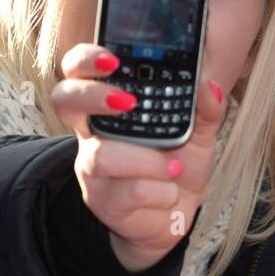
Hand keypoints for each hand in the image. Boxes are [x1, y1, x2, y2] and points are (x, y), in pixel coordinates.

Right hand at [52, 44, 227, 272]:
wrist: (176, 216)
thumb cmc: (177, 167)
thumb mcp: (199, 134)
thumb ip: (205, 108)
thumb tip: (208, 85)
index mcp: (111, 109)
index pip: (80, 72)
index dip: (86, 60)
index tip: (112, 59)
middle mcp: (93, 135)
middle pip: (66, 100)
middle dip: (92, 95)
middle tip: (127, 102)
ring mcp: (92, 169)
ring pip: (104, 155)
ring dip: (148, 161)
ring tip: (174, 167)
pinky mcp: (103, 201)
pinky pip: (128, 191)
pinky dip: (159, 190)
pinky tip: (169, 193)